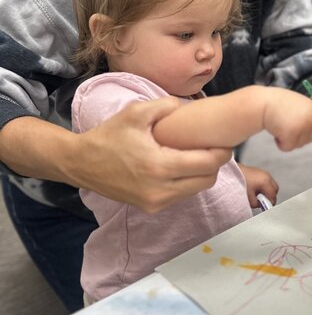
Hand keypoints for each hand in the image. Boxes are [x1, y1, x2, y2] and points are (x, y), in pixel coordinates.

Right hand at [69, 97, 231, 211]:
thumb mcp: (136, 112)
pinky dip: (188, 182)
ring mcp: (156, 203)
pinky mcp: (151, 208)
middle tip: (215, 147)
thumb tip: (190, 106)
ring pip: (196, 190)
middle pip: (207, 180)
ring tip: (199, 154)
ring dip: (203, 174)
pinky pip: (182, 195)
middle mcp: (160, 190)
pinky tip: (182, 166)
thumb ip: (167, 105)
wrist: (81, 163)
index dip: (222, 152)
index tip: (227, 141)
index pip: (207, 164)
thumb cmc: (109, 136)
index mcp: (159, 166)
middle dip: (215, 163)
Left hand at [238, 163, 277, 207]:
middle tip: (262, 201)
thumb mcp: (248, 198)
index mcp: (265, 182)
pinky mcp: (259, 171)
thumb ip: (257, 203)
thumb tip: (260, 204)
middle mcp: (266, 176)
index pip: (273, 196)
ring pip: (271, 184)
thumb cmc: (239, 182)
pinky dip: (263, 185)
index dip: (270, 203)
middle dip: (270, 196)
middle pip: (275, 189)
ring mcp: (263, 172)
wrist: (231, 172)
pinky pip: (266, 180)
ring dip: (267, 190)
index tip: (266, 207)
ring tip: (257, 194)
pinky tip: (255, 188)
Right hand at [263, 89, 311, 151]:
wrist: (262, 103)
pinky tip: (276, 131)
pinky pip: (288, 147)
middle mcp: (311, 117)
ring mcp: (303, 126)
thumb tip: (306, 125)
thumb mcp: (294, 103)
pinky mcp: (294, 134)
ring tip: (279, 124)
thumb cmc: (273, 103)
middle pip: (310, 137)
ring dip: (287, 139)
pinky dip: (280, 143)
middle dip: (297, 135)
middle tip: (285, 124)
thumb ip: (304, 113)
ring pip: (298, 144)